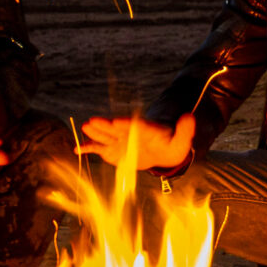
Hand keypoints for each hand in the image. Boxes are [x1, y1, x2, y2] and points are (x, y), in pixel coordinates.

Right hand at [78, 111, 195, 172]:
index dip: (126, 124)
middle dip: (106, 125)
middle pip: (117, 128)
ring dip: (96, 132)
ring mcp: (119, 140)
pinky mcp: (112, 150)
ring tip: (85, 126)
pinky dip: (88, 148)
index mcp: (146, 129)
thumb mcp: (181, 140)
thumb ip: (185, 130)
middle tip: (94, 120)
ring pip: (106, 136)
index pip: (136, 125)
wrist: (162, 150)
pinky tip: (76, 149)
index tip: (117, 121)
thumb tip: (190, 117)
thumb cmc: (172, 144)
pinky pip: (98, 149)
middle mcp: (129, 132)